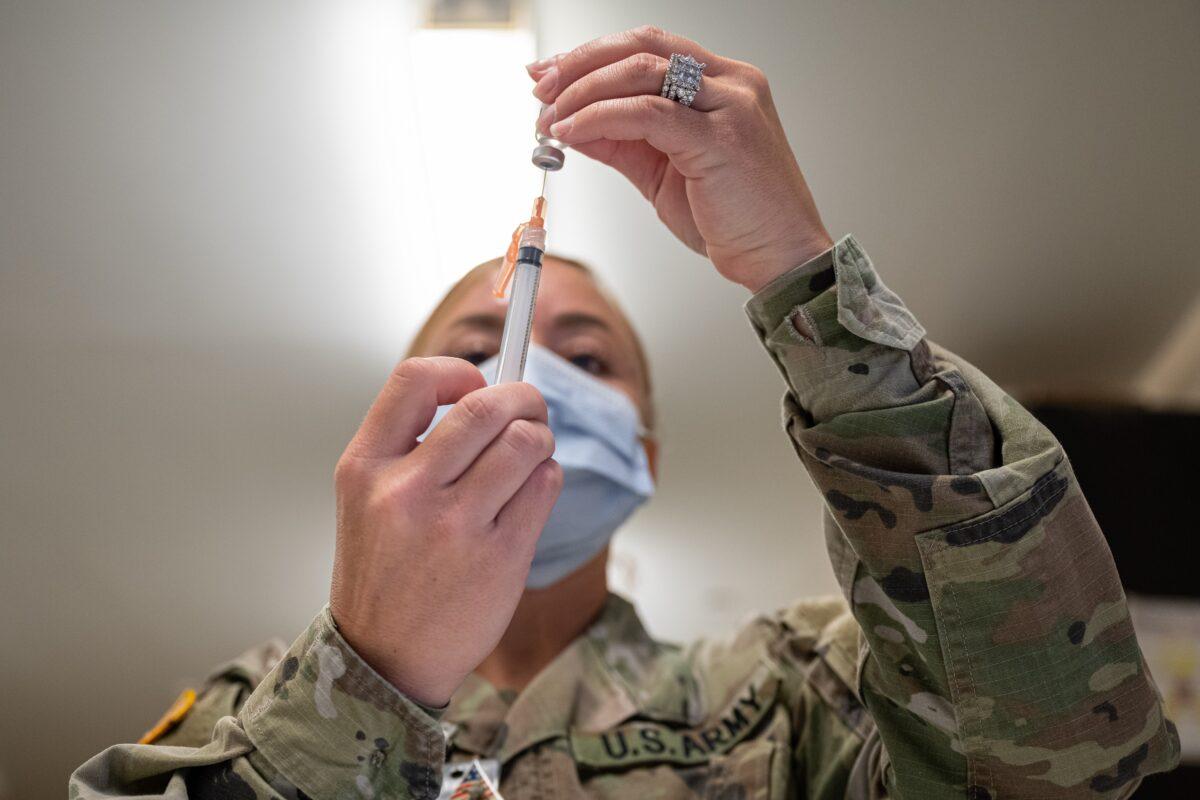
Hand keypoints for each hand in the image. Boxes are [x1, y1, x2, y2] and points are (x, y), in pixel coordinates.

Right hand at [329, 357, 561, 706]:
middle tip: (530, 409)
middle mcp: (406, 491)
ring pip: (526, 442)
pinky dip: (547, 476)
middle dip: (524, 398)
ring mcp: (455, 526)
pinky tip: (530, 490)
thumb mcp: (366, 498)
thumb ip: (410, 445)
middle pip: (486, 406)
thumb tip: (482, 393)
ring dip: (540, 439)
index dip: (457, 371)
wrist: (384, 658)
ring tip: (531, 453)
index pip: (414, 380)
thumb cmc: (384, 571)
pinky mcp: (499, 556)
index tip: (475, 384)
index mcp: (364, 468)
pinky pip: (544, 485)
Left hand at [529, 26, 832, 292]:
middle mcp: (732, 84)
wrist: (779, 258)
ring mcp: (730, 106)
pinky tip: (573, 133)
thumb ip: (624, 142)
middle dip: (581, 63)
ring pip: (640, 71)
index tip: (552, 74)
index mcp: (725, 83)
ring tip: (550, 117)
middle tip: (541, 88)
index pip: (649, 48)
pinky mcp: (719, 138)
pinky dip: (599, 118)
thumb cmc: (736, 220)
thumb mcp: (665, 172)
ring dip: (582, 91)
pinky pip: (645, 113)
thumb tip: (572, 125)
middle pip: (642, 46)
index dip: (593, 56)